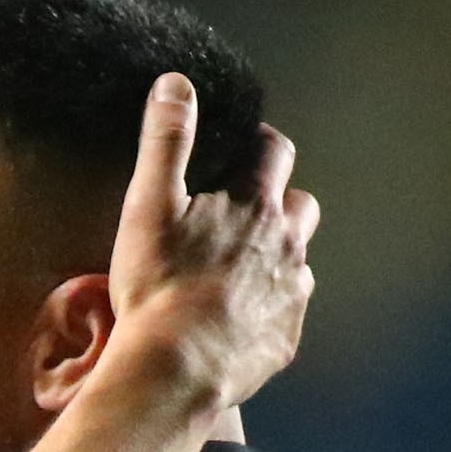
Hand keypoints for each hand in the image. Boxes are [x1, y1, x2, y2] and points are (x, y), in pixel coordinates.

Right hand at [95, 72, 318, 413]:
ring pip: (298, 259)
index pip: (272, 151)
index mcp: (255, 204)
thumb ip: (166, 140)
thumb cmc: (158, 285)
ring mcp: (291, 292)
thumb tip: (176, 83)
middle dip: (278, 200)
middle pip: (300, 204)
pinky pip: (286, 312)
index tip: (241, 149)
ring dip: (277, 256)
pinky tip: (236, 318)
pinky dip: (268, 307)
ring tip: (237, 270)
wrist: (175, 368)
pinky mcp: (286, 337)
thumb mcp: (150, 204)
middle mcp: (286, 243)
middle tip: (242, 213)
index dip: (257, 144)